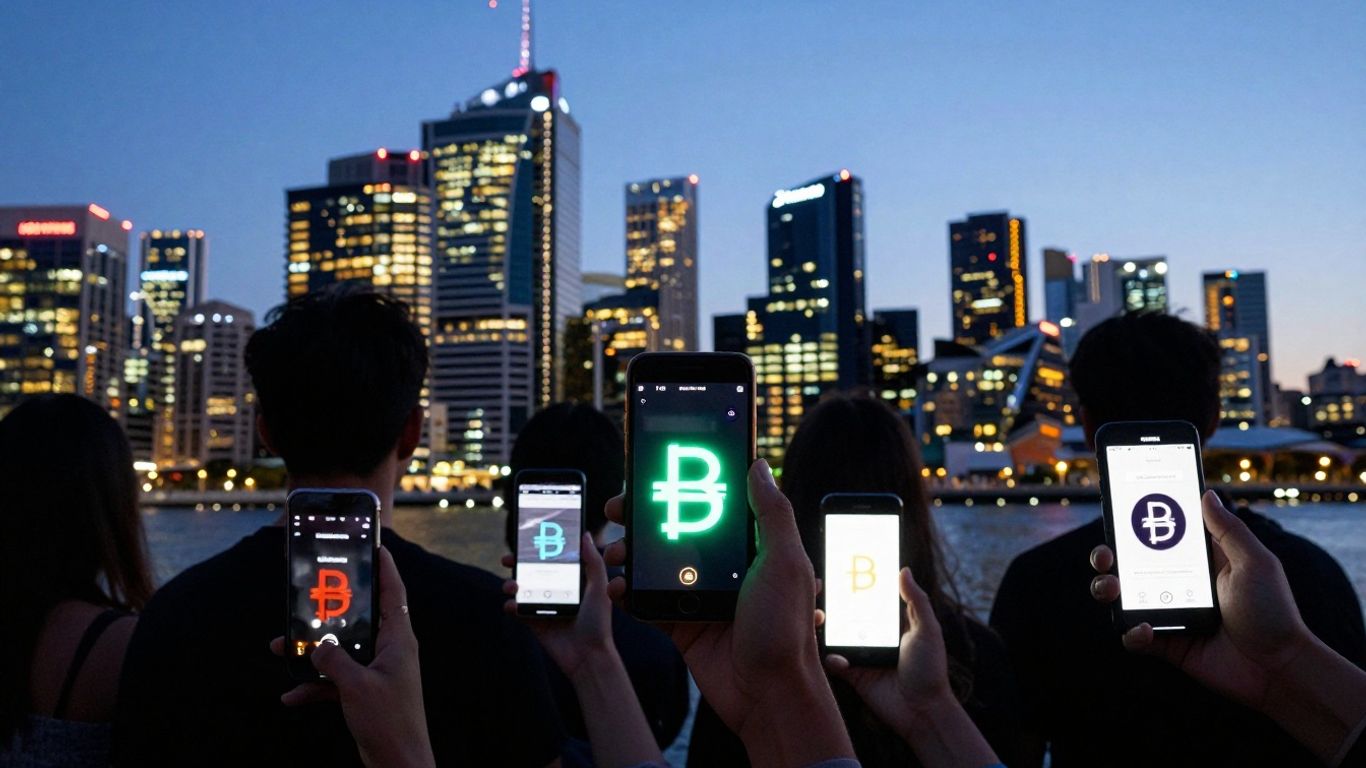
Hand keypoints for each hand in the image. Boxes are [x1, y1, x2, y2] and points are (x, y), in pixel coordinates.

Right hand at [270, 547, 433, 767]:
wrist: (398, 763)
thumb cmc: (389, 721)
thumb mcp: (356, 686)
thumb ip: (333, 661)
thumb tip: (318, 646)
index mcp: (399, 640)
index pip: (394, 593)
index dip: (386, 568)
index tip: (377, 546)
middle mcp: (390, 650)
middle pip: (359, 619)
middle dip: (330, 612)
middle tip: (310, 595)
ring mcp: (378, 671)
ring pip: (341, 651)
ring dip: (313, 652)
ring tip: (280, 648)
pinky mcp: (365, 692)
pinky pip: (335, 681)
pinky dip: (314, 686)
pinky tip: (290, 695)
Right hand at [506, 534, 664, 767]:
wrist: (588, 656)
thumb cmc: (598, 622)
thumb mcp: (599, 587)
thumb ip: (592, 561)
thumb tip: (585, 535)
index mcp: (570, 579)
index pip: (552, 558)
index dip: (539, 548)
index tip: (528, 537)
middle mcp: (555, 589)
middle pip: (531, 570)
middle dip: (517, 562)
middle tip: (508, 558)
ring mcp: (542, 605)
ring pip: (520, 588)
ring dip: (510, 583)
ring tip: (513, 586)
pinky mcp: (533, 621)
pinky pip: (516, 610)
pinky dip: (510, 605)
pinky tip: (513, 605)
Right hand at [603, 460, 853, 767]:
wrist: (768, 694)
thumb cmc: (786, 628)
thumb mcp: (785, 563)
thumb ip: (771, 514)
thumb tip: (757, 467)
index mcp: (749, 549)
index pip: (711, 508)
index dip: (682, 491)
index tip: (654, 476)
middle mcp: (722, 568)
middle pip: (674, 532)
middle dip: (642, 519)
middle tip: (616, 510)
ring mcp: (698, 596)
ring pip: (654, 564)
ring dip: (628, 554)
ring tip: (613, 552)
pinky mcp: (681, 624)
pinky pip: (646, 602)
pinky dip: (626, 593)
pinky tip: (615, 587)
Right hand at [825, 568, 950, 732]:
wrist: (922, 711)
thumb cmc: (930, 669)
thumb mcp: (928, 630)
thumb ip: (916, 600)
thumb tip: (904, 570)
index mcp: (891, 624)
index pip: (870, 599)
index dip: (857, 585)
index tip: (842, 568)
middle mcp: (874, 636)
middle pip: (848, 614)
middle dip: (833, 602)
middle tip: (822, 589)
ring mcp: (862, 654)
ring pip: (836, 635)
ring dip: (824, 625)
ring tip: (820, 616)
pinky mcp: (853, 674)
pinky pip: (834, 661)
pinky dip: (832, 657)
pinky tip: (840, 658)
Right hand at [1088, 489, 1312, 708]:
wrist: (1279, 668)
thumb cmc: (1274, 612)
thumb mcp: (1255, 563)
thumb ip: (1229, 530)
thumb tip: (1205, 494)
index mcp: (1197, 561)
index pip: (1159, 536)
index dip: (1135, 524)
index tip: (1118, 512)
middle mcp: (1178, 584)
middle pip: (1129, 564)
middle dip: (1106, 556)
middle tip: (1105, 556)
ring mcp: (1170, 613)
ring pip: (1123, 597)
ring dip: (1106, 589)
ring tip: (1111, 588)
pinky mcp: (1166, 643)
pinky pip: (1134, 637)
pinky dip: (1132, 633)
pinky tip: (1145, 629)